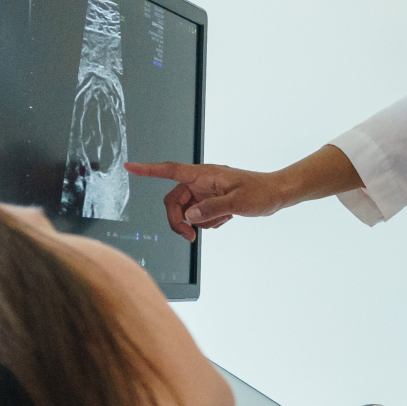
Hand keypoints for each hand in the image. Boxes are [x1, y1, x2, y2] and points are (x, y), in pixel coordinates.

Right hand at [124, 162, 290, 240]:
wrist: (276, 194)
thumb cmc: (260, 192)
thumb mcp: (237, 202)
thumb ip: (211, 209)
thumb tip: (189, 217)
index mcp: (204, 174)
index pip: (170, 170)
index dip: (149, 170)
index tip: (130, 168)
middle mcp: (201, 182)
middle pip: (174, 200)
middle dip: (178, 220)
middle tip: (190, 237)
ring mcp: (205, 192)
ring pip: (186, 211)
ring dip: (197, 223)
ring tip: (221, 221)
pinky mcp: (211, 201)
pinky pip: (199, 216)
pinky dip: (208, 222)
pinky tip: (225, 218)